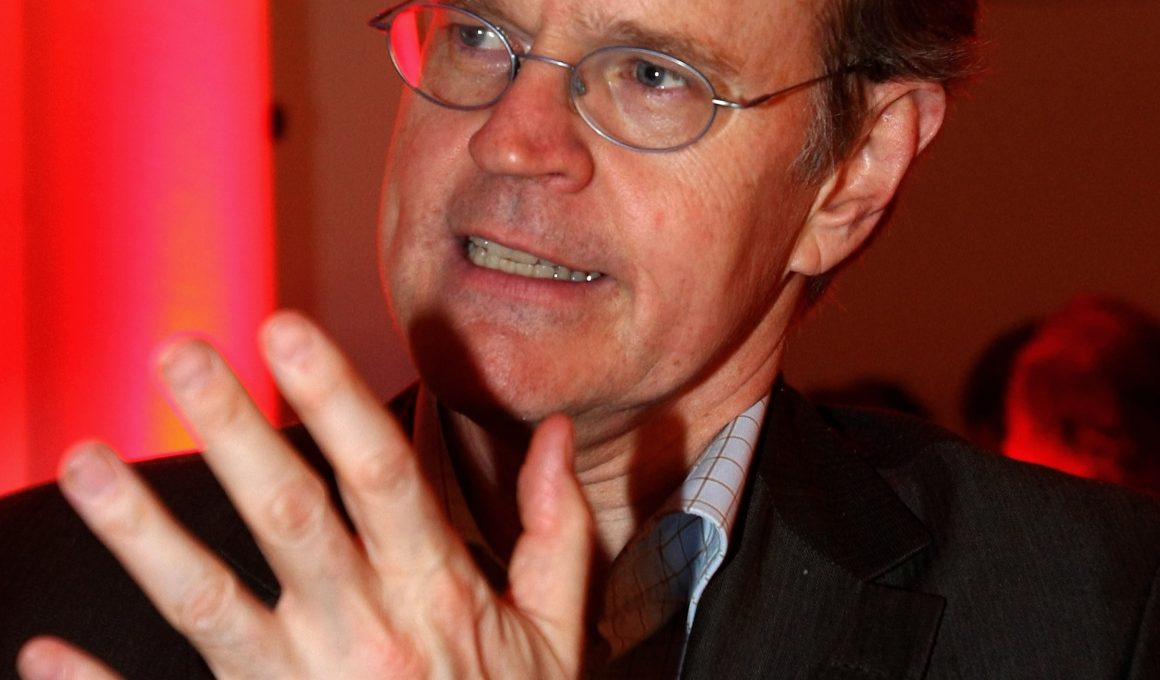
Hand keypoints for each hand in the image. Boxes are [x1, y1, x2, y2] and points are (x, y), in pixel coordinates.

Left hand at [16, 311, 594, 678]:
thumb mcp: (552, 636)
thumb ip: (555, 533)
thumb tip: (556, 435)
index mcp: (432, 593)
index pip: (382, 478)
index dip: (333, 401)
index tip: (284, 332)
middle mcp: (358, 631)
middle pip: (287, 517)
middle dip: (231, 432)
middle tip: (177, 357)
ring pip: (209, 604)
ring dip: (143, 533)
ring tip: (84, 465)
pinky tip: (40, 655)